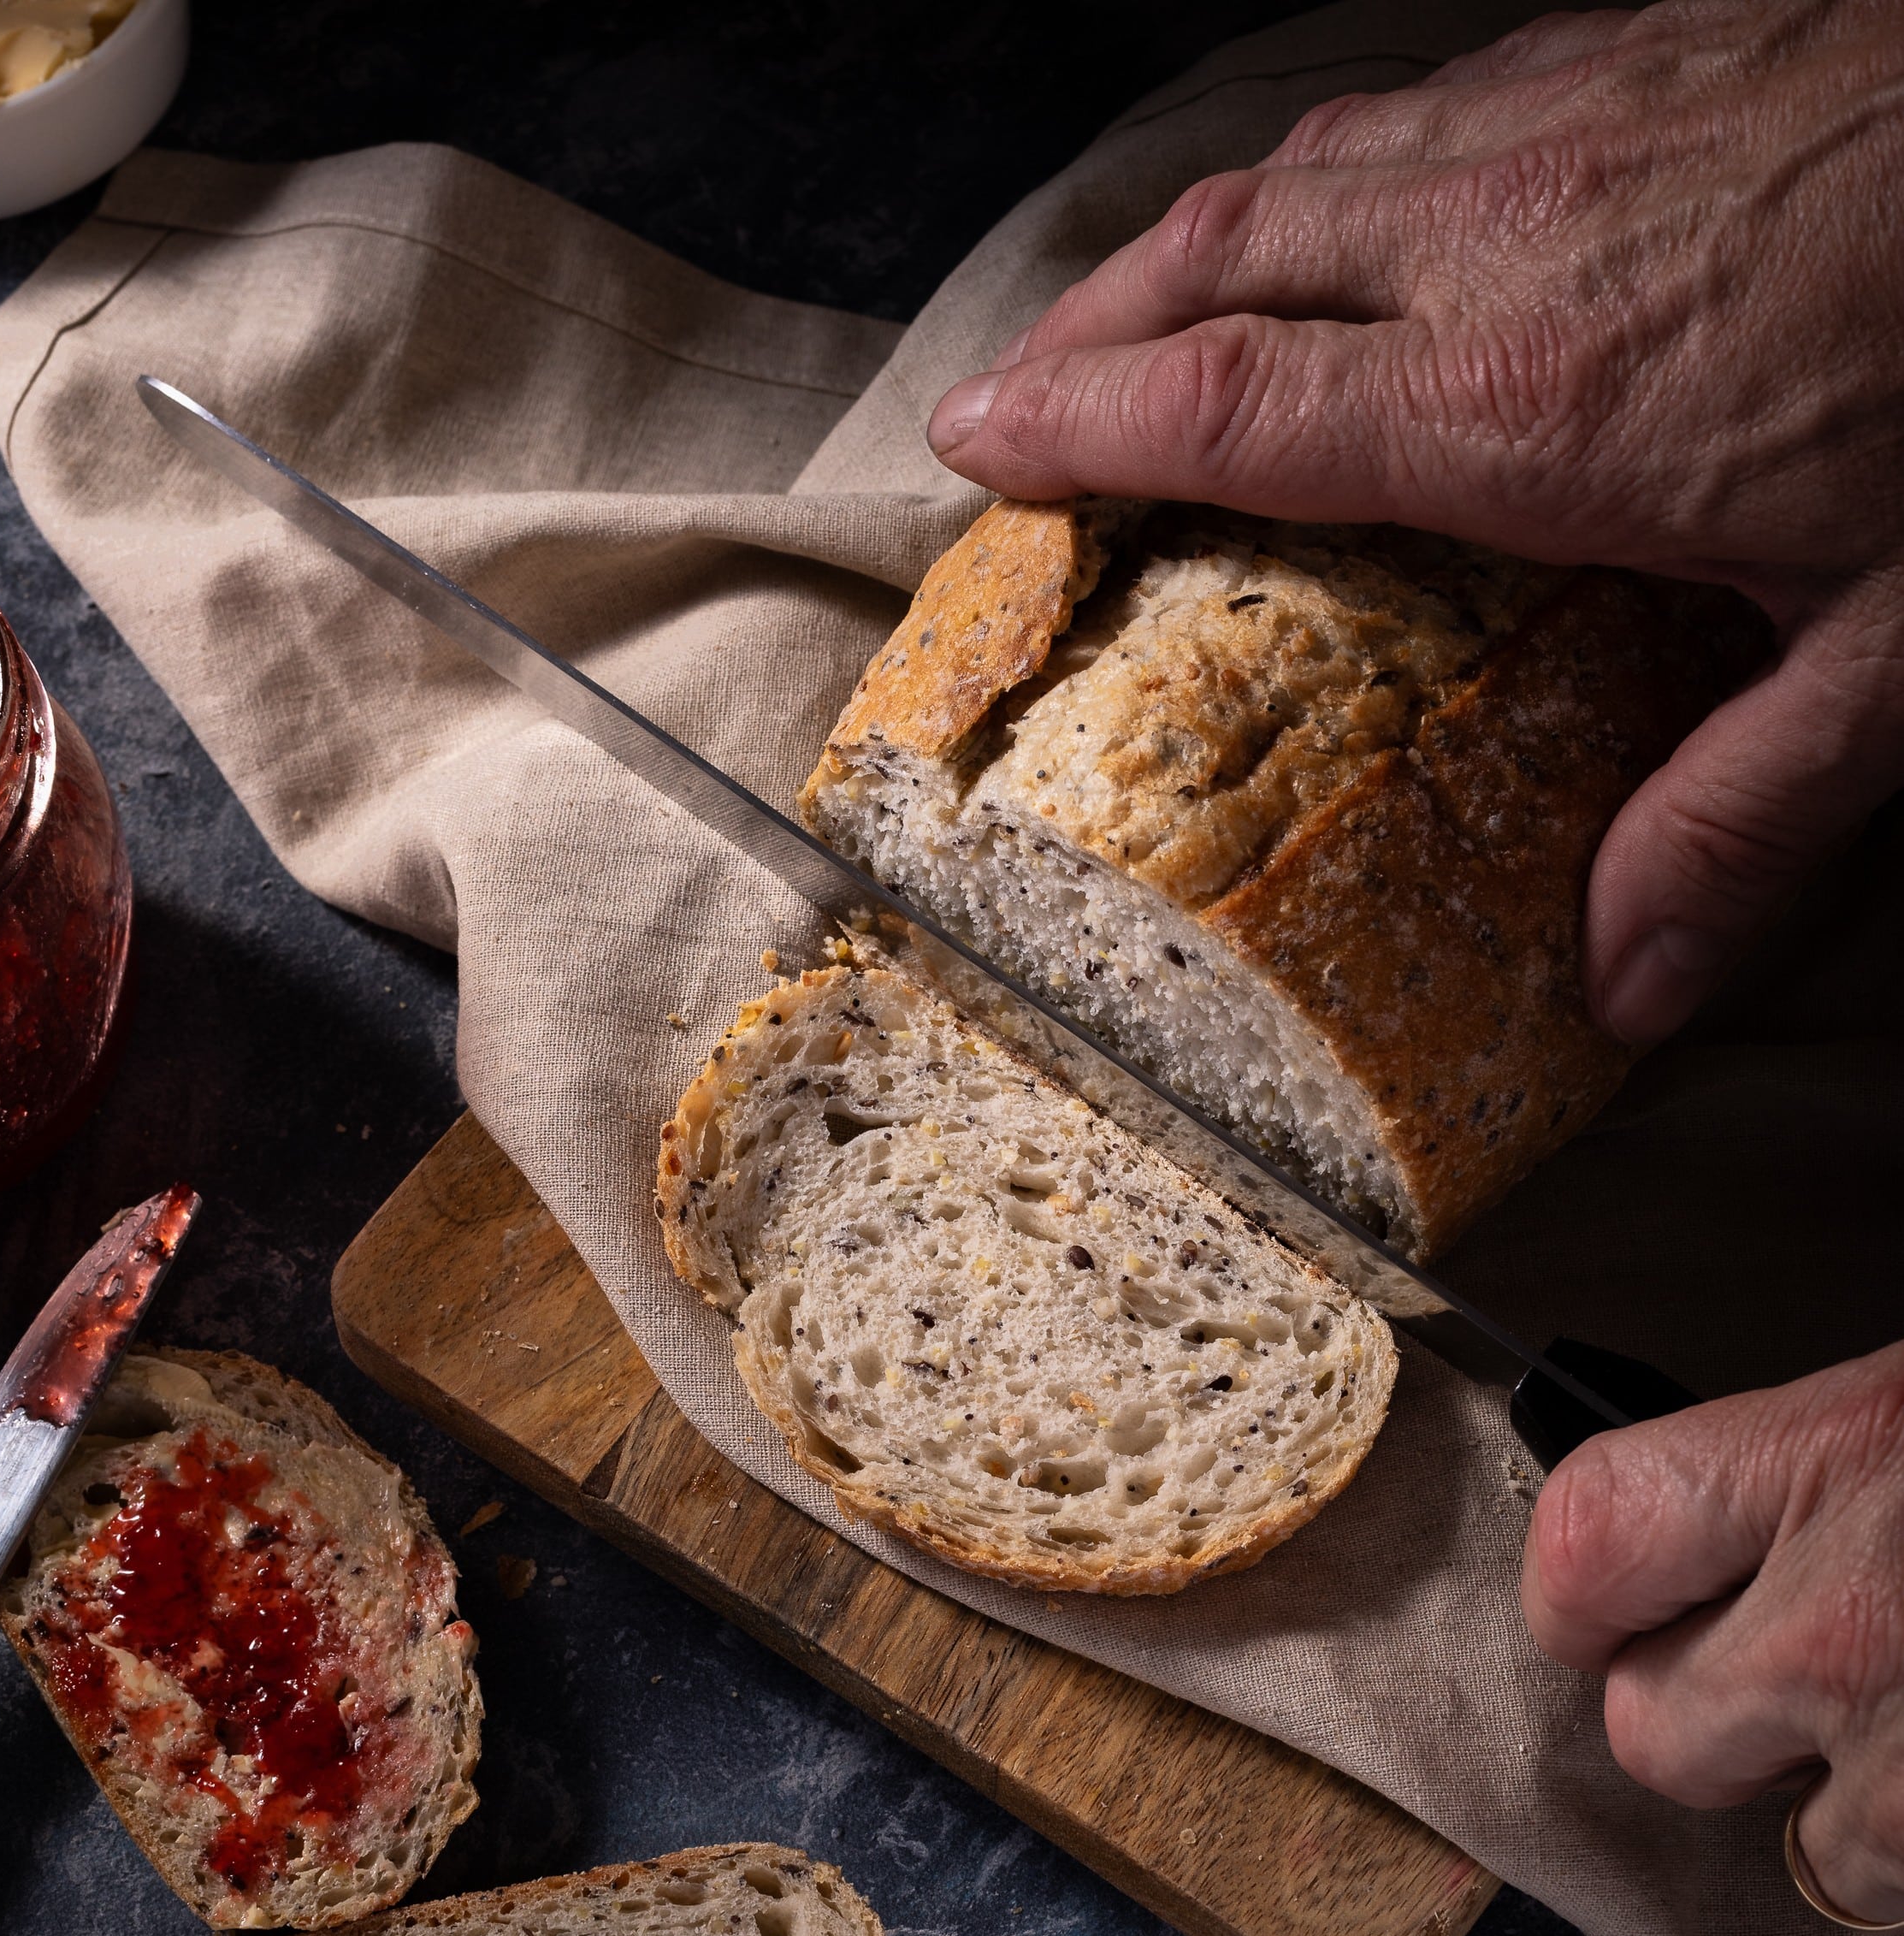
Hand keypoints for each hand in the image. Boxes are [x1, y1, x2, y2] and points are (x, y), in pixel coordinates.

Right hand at [925, 2, 1903, 1047]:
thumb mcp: (1901, 649)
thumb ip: (1742, 815)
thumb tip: (1626, 987)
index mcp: (1536, 402)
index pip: (1236, 405)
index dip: (1080, 424)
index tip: (978, 449)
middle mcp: (1518, 238)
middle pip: (1229, 253)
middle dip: (1090, 318)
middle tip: (1009, 391)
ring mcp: (1580, 119)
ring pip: (1314, 158)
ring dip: (1194, 238)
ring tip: (1131, 309)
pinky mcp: (1656, 50)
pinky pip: (1430, 99)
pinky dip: (1338, 166)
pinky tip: (1351, 207)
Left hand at [1521, 1343, 1903, 1923]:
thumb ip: (1805, 1468)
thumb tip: (1717, 1514)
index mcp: (1833, 1451)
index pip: (1584, 1539)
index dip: (1582, 1594)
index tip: (1608, 1603)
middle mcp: (1848, 1604)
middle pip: (1651, 1726)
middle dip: (1710, 1716)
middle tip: (1801, 1670)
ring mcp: (1903, 1731)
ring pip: (1793, 1840)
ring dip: (1843, 1801)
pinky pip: (1881, 1883)